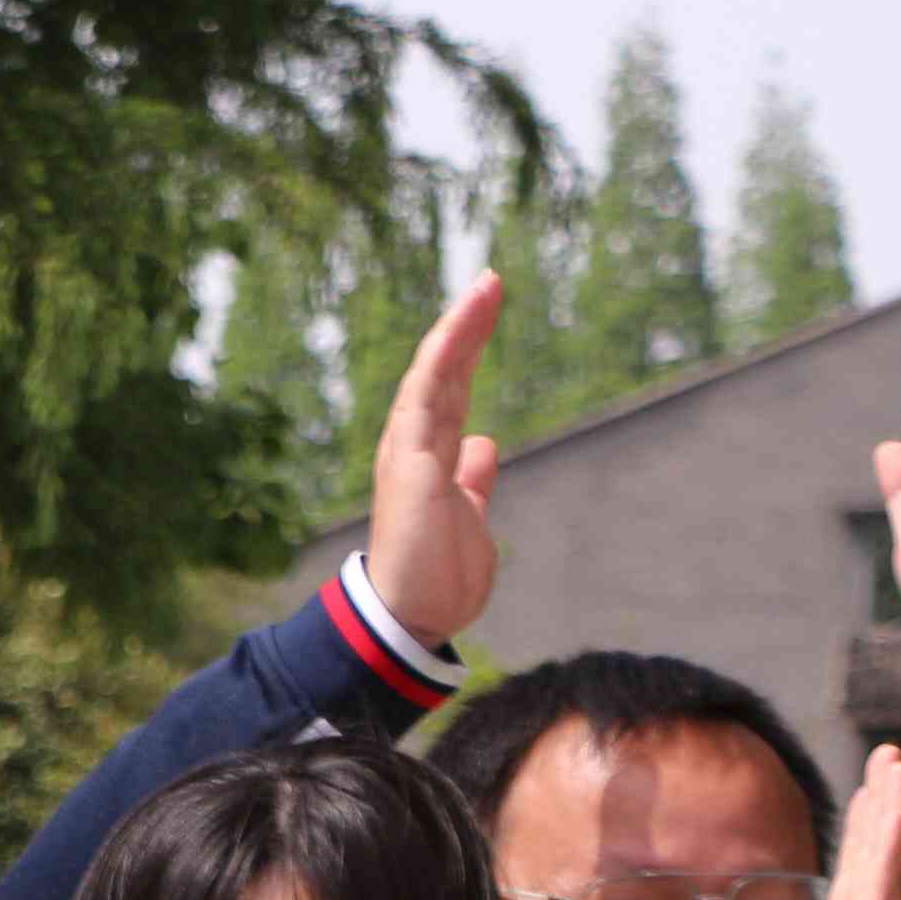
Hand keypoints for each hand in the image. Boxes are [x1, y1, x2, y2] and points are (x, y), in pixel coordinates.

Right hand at [363, 272, 504, 650]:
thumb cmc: (436, 579)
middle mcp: (414, 447)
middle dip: (467, 328)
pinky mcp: (409, 458)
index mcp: (430, 460)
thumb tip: (483, 446)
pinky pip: (425, 392)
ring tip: (486, 286)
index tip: (487, 313)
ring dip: (459, 328)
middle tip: (492, 282)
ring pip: (434, 373)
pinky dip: (443, 354)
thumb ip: (473, 481)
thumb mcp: (471, 518)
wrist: (411, 616)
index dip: (468, 353)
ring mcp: (408, 450)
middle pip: (443, 374)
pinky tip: (462, 322)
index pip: (450, 393)